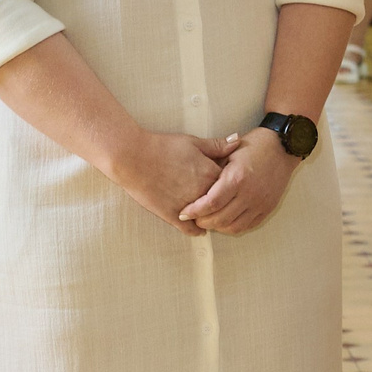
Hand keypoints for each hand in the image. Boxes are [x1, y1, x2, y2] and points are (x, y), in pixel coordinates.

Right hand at [111, 130, 240, 237]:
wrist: (133, 157)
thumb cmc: (163, 147)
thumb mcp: (194, 142)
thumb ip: (217, 146)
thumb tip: (238, 141)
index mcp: (211, 173)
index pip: (233, 183)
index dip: (232, 183)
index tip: (231, 183)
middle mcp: (203, 192)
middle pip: (223, 201)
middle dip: (225, 201)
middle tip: (227, 203)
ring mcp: (188, 205)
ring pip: (209, 217)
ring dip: (211, 217)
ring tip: (213, 216)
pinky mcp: (171, 215)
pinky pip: (190, 229)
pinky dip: (196, 230)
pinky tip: (199, 229)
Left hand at [180, 129, 301, 235]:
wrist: (284, 147)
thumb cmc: (255, 146)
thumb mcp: (229, 152)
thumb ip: (212, 170)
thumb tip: (192, 187)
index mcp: (237, 178)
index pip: (210, 204)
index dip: (194, 211)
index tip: (184, 213)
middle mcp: (250, 193)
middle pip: (219, 219)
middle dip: (202, 221)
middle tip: (194, 218)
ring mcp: (260, 203)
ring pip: (233, 227)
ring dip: (218, 227)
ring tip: (209, 219)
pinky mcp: (268, 208)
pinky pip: (248, 226)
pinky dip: (233, 226)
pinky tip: (226, 219)